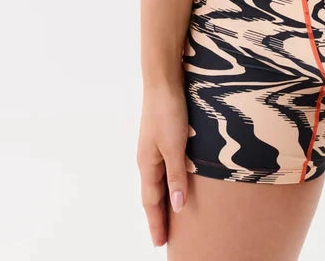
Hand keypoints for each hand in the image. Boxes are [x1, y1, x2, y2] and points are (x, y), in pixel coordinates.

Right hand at [137, 82, 190, 248]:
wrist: (163, 79)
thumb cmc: (168, 111)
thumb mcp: (175, 147)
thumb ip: (176, 176)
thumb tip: (177, 207)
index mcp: (147, 164)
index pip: (152, 201)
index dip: (156, 223)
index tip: (159, 243)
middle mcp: (148, 158)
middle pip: (152, 194)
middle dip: (158, 216)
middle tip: (163, 237)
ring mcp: (154, 146)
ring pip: (158, 180)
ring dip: (162, 199)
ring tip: (169, 215)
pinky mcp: (162, 135)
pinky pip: (163, 167)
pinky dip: (168, 181)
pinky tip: (175, 180)